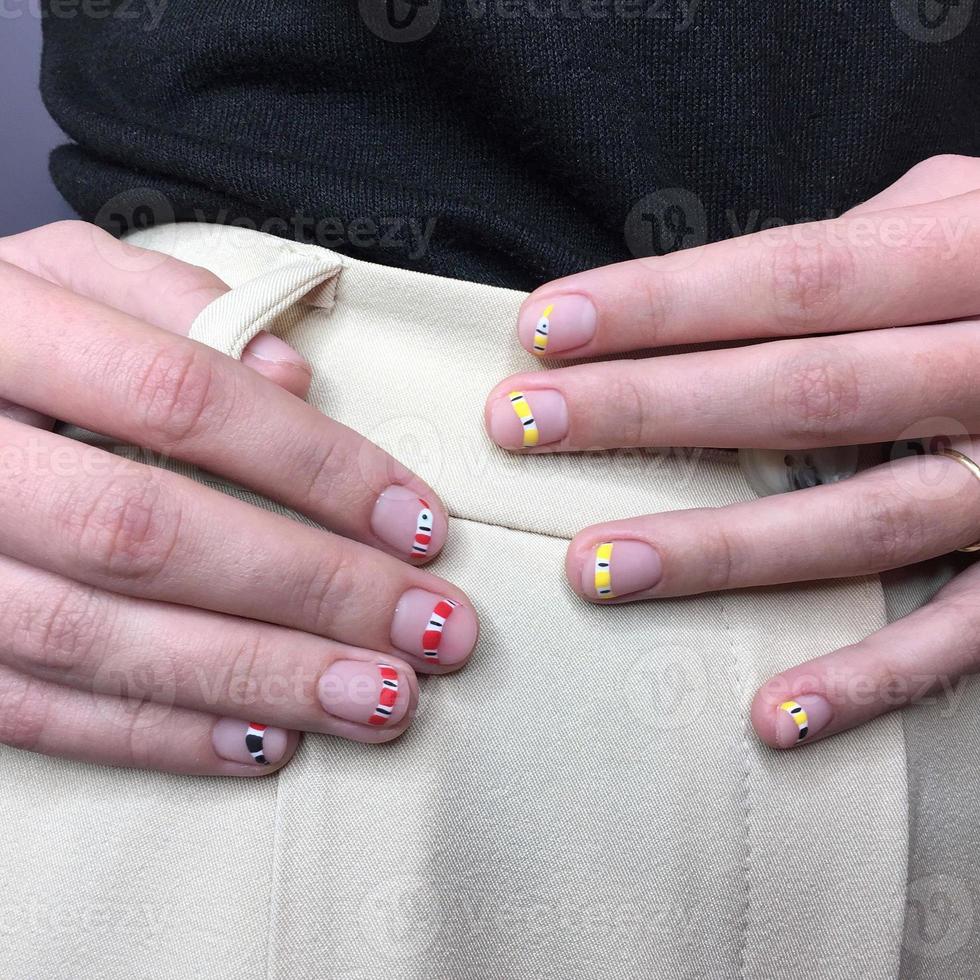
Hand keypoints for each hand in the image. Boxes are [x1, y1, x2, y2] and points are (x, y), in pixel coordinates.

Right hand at [0, 222, 476, 774]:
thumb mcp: (61, 272)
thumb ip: (172, 304)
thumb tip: (289, 378)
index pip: (180, 400)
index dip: (315, 467)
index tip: (421, 525)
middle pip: (148, 533)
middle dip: (308, 590)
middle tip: (430, 632)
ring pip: (95, 639)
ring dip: (256, 680)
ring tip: (380, 701)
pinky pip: (31, 711)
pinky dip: (153, 738)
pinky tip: (264, 745)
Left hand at [486, 154, 979, 748]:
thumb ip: (878, 238)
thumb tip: (748, 282)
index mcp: (977, 261)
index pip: (795, 278)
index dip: (663, 303)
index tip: (543, 329)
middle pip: (800, 393)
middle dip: (647, 412)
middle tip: (520, 429)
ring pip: (860, 523)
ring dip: (717, 551)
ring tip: (590, 568)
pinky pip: (961, 637)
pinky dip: (869, 682)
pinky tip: (768, 717)